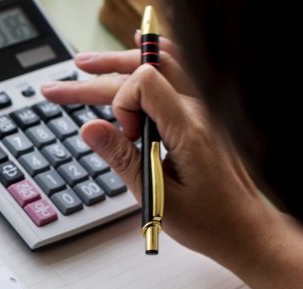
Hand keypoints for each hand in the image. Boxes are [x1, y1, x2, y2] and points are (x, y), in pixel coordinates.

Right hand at [41, 37, 283, 268]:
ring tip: (85, 66)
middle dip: (96, 79)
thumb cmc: (210, 221)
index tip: (122, 137)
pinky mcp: (202, 116)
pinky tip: (138, 46)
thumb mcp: (158, 198)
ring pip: (160, 67)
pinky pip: (178, 72)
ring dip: (119, 65)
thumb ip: (123, 159)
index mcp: (189, 130)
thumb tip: (90, 128)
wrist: (246, 229)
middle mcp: (200, 111)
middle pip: (144, 72)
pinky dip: (153, 59)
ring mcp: (204, 110)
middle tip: (56, 90)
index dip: (120, 104)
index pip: (145, 83)